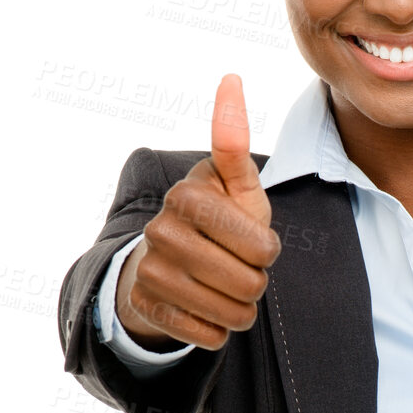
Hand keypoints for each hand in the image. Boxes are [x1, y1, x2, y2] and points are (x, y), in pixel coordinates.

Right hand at [116, 73, 280, 351]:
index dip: (267, 251)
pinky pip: (207, 335)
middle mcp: (161, 230)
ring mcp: (150, 270)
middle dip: (255, 281)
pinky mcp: (146, 307)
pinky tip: (206, 309)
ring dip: (239, 309)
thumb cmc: (218, 219)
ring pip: (230, 314)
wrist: (169, 262)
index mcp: (189, 196)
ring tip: (227, 289)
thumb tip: (231, 77)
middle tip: (240, 268)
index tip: (253, 241)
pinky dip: (217, 329)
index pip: (262, 248)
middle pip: (249, 283)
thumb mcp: (234, 184)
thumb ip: (234, 141)